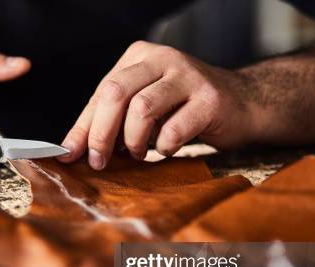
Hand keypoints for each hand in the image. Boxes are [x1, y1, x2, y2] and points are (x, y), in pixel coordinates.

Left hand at [59, 41, 256, 168]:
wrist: (245, 103)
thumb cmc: (185, 109)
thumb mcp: (144, 108)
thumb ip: (109, 122)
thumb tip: (70, 149)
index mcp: (139, 57)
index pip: (100, 92)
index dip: (83, 127)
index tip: (69, 155)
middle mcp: (162, 59)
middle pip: (115, 93)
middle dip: (100, 133)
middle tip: (99, 161)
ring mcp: (188, 76)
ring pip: (141, 108)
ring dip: (133, 141)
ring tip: (137, 153)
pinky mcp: (210, 99)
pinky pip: (173, 130)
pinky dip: (163, 147)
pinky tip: (166, 149)